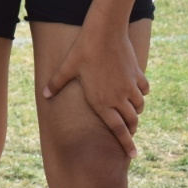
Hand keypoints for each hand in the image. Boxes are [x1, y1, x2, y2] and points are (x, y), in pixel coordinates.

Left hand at [41, 20, 148, 156]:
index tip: (133, 155)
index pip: (118, 130)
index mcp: (101, 101)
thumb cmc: (84, 50)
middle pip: (131, 121)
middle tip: (129, 132)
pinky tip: (136, 91)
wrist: (105, 31)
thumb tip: (44, 94)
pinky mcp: (137, 75)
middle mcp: (119, 97)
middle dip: (131, 129)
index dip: (126, 144)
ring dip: (136, 112)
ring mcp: (130, 86)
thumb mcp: (67, 67)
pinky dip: (141, 94)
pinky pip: (144, 90)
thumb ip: (56, 83)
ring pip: (139, 107)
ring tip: (130, 111)